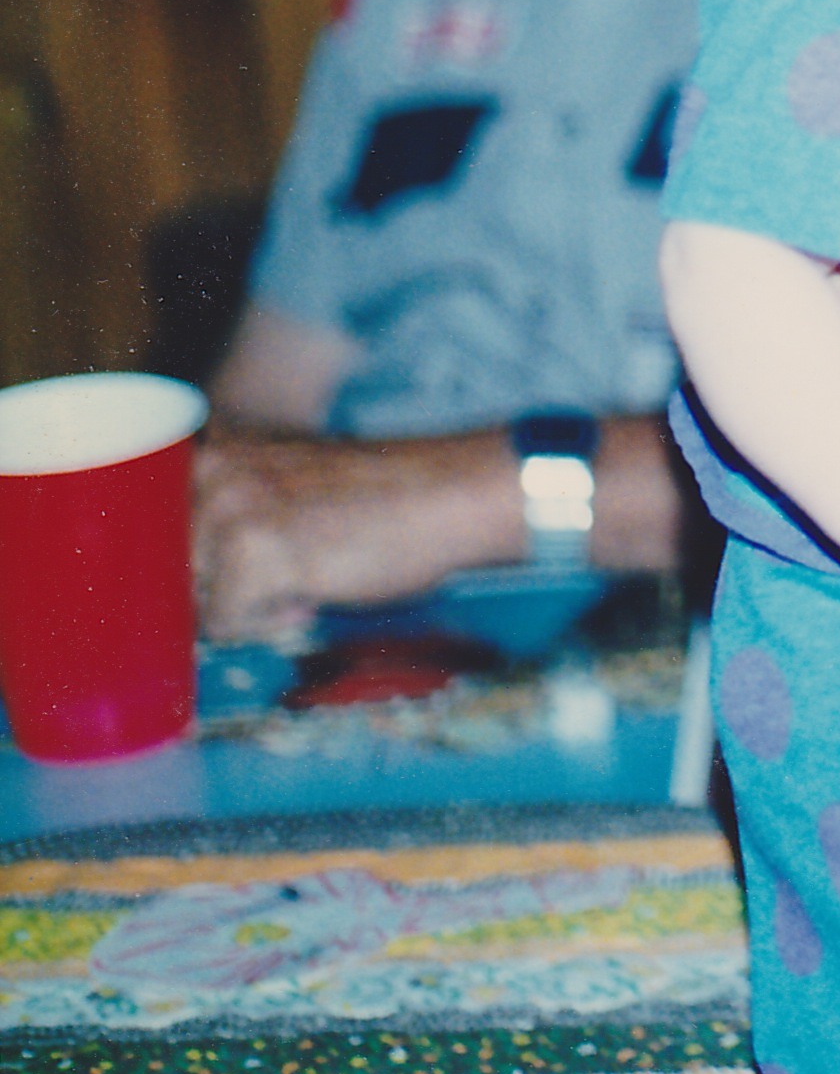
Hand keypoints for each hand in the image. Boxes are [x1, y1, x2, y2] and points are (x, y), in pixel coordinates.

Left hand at [190, 420, 511, 640]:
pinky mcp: (251, 553)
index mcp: (218, 448)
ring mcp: (228, 509)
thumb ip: (234, 507)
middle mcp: (211, 471)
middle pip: (169, 568)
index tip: (217, 579)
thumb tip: (187, 577)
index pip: (153, 529)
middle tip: (281, 579)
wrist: (452, 494)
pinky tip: (313, 594)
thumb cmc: (385, 496)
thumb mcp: (290, 482)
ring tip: (303, 582)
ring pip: (194, 598)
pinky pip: (226, 624)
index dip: (187, 565)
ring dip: (244, 605)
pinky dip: (266, 625)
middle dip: (218, 587)